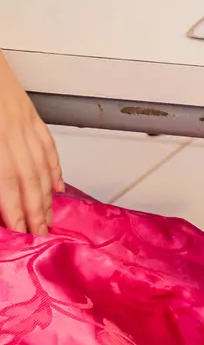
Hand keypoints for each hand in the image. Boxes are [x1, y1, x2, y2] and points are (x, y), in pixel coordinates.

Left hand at [0, 55, 60, 235]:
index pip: (6, 180)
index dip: (15, 208)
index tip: (20, 230)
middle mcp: (10, 129)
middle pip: (29, 176)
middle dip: (36, 209)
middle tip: (40, 232)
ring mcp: (22, 119)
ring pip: (42, 163)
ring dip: (46, 194)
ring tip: (49, 216)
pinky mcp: (29, 112)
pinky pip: (47, 144)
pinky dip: (55, 167)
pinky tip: (56, 184)